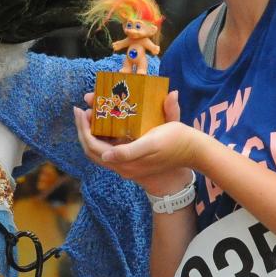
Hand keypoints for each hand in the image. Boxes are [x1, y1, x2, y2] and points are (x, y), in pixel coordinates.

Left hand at [73, 90, 197, 193]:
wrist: (194, 152)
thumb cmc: (176, 142)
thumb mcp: (153, 142)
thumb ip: (129, 150)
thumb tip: (107, 154)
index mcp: (125, 163)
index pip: (93, 147)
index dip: (84, 129)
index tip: (81, 109)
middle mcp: (123, 167)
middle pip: (92, 151)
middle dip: (84, 130)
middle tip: (82, 110)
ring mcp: (128, 166)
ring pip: (100, 151)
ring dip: (92, 133)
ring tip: (91, 113)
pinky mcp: (134, 162)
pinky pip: (110, 150)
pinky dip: (103, 137)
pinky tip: (104, 122)